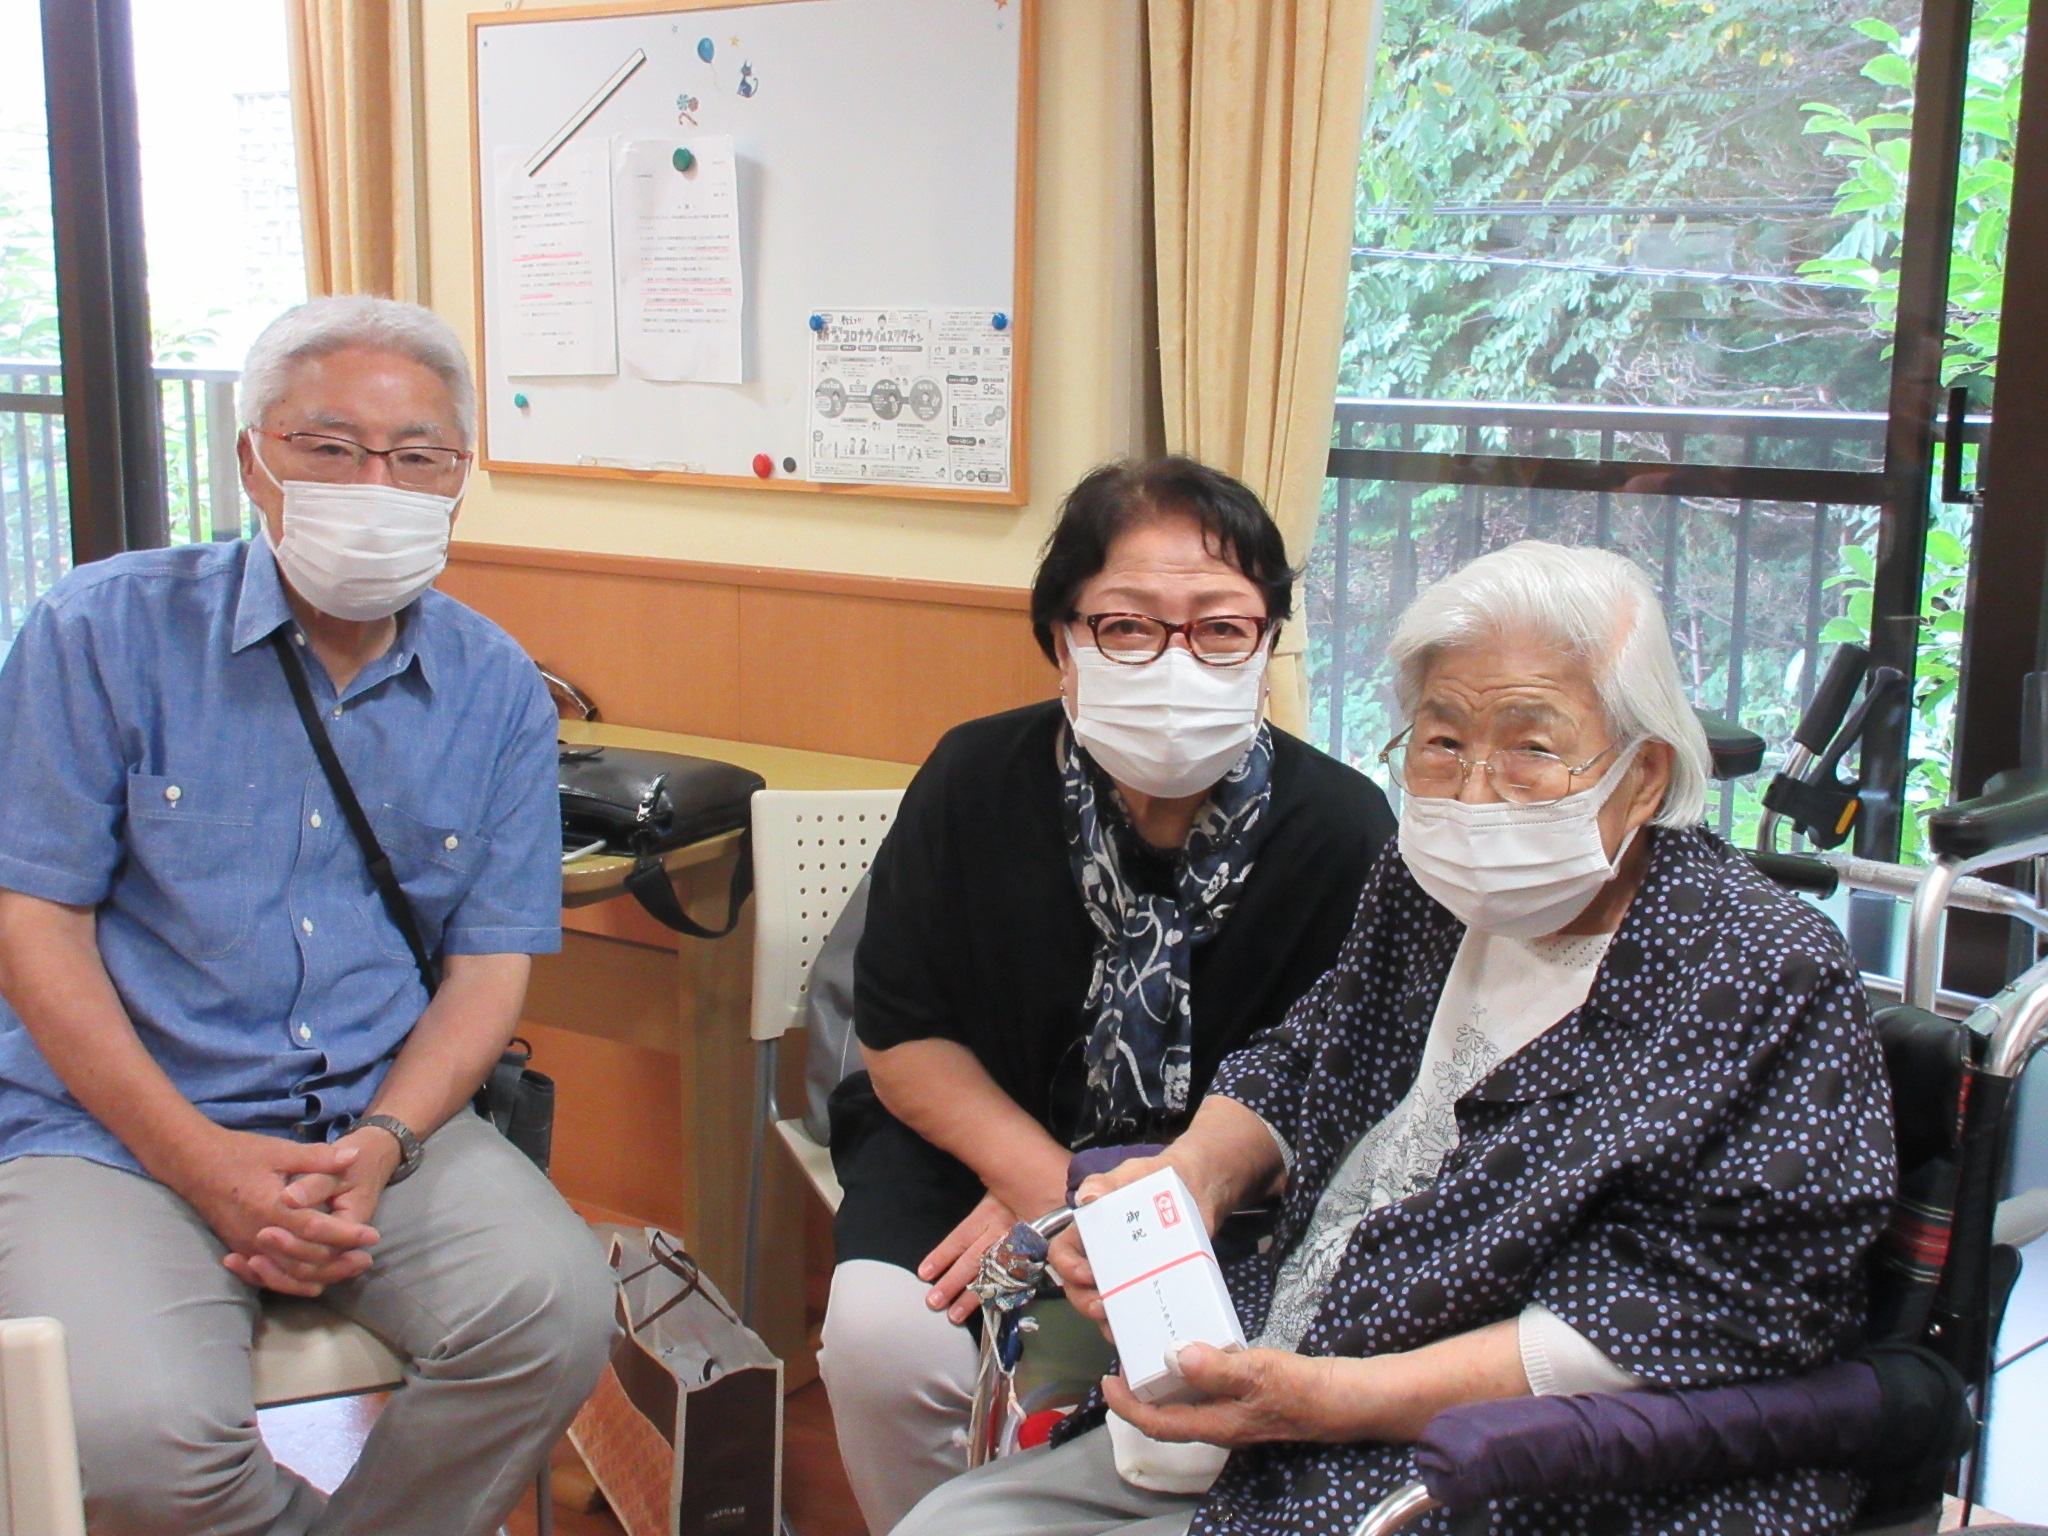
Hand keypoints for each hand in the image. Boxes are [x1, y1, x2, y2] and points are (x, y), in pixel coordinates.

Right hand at [171, 1129, 377, 1296]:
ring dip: (321, 1276)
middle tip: (367, 1259)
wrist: (194, 1165)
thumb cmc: (239, 1154)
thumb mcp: (281, 1150)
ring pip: (288, 1275)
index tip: (372, 1236)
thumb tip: (354, 1157)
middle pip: (305, 1260)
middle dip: (339, 1262)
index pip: (316, 1229)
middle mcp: (258, 1233)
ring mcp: (246, 1246)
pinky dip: (293, 1283)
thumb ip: (318, 1158)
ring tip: (348, 1271)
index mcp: (271, 1207)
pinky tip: (314, 1283)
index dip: (346, 1235)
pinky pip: (269, 1276)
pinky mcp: (239, 1250)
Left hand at [919, 1192, 1024, 1322]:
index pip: (961, 1238)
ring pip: (994, 1276)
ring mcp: (1022, 1247)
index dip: (942, 1256)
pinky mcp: (1034, 1260)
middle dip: (953, 1283)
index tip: (924, 1274)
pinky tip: (988, 1310)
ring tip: (954, 1315)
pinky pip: (1016, 1282)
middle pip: (974, 1260)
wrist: (1051, 1199)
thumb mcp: (990, 1199)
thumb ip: (971, 1222)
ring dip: (973, 1297)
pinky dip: (1001, 1298)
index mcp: (989, 1214)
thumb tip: (943, 1251)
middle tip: (934, 1302)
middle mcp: (1005, 1231)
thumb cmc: (1012, 1201)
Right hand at [1051, 1151, 1225, 1325]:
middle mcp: (1101, 1256)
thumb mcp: (1132, 1173)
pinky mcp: (1149, 1287)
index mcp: (1089, 1230)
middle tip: (1103, 1307)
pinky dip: (1134, 1324)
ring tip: (1119, 1328)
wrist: (1199, 1190)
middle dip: (1084, 1301)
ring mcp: (1125, 1275)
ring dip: (1106, 1321)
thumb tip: (1087, 1196)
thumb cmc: (1158, 1177)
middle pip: (1077, 1287)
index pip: (1062, 1253)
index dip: (1066, 1268)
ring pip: (1103, 1304)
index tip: (1087, 1274)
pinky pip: (1135, 1311)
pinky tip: (1143, 1330)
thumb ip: (1108, 1182)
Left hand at [1102, 1344, 1347, 1447]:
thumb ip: (1215, 1367)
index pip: (1158, 1424)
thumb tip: (1172, 1355)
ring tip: (1151, 1351)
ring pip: (1187, 1404)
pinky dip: (1192, 1374)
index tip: (1106, 1382)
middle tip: (1125, 1360)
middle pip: (1168, 1417)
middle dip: (1141, 1394)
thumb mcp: (1257, 1372)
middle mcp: (1220, 1424)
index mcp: (1216, 1424)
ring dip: (1165, 1384)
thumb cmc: (1301, 1388)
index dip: (1127, 1406)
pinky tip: (1196, 1350)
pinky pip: (1208, 1392)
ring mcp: (1235, 1414)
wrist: (1345, 1399)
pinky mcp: (1249, 1401)